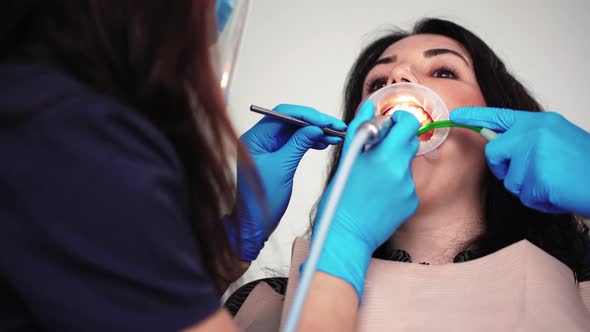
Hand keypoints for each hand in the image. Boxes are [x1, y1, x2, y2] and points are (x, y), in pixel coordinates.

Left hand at [232, 104, 345, 260]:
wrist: (255, 224)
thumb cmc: (261, 201)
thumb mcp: (283, 169)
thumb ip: (298, 145)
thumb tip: (315, 128)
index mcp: (254, 138)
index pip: (283, 115)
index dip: (307, 115)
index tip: (326, 122)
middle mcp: (259, 139)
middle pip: (290, 120)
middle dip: (314, 123)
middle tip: (335, 127)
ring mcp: (267, 147)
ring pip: (294, 131)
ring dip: (314, 132)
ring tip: (334, 136)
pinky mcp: (275, 156)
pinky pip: (294, 142)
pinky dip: (309, 142)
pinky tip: (323, 143)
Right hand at [314, 100, 420, 297]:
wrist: (347, 236)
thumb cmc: (340, 200)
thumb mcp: (347, 159)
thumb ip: (360, 129)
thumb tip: (369, 107)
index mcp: (385, 156)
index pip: (408, 123)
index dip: (400, 119)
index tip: (389, 124)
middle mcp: (402, 171)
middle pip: (410, 141)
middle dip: (396, 140)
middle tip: (376, 150)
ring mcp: (409, 188)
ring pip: (406, 163)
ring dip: (393, 164)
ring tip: (372, 179)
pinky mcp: (412, 202)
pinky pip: (407, 183)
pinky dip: (395, 184)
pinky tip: (378, 194)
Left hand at [451, 107, 589, 216]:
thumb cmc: (586, 166)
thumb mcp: (558, 140)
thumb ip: (529, 140)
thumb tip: (501, 147)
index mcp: (540, 122)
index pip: (499, 117)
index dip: (475, 117)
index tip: (455, 116)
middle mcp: (534, 133)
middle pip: (494, 152)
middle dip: (504, 169)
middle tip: (534, 174)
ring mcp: (534, 154)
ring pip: (509, 180)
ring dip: (529, 189)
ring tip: (556, 183)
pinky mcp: (537, 178)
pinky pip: (525, 197)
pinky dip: (541, 202)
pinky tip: (560, 194)